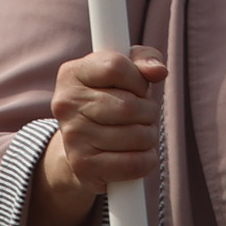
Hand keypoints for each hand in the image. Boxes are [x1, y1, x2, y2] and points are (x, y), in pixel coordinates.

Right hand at [36, 46, 164, 211]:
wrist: (84, 150)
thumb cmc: (110, 102)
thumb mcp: (125, 72)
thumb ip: (144, 59)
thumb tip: (158, 70)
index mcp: (72, 74)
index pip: (115, 66)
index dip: (138, 79)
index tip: (138, 88)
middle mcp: (66, 104)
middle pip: (129, 105)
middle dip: (148, 111)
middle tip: (144, 116)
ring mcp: (73, 137)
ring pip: (135, 135)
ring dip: (149, 136)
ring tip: (140, 134)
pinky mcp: (84, 166)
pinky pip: (133, 163)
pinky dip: (147, 160)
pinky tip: (139, 154)